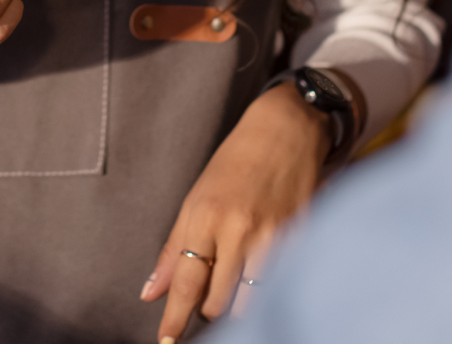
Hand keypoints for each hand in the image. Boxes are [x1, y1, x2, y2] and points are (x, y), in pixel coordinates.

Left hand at [140, 83, 331, 340]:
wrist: (285, 129)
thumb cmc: (235, 161)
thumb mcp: (196, 198)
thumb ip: (175, 248)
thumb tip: (150, 293)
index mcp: (206, 216)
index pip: (186, 283)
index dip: (174, 320)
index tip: (166, 343)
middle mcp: (239, 230)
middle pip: (218, 303)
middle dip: (209, 311)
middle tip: (207, 298)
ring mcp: (273, 236)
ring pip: (251, 304)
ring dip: (238, 306)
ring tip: (234, 286)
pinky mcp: (300, 238)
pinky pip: (280, 285)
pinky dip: (268, 291)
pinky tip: (263, 278)